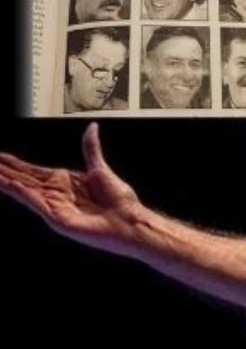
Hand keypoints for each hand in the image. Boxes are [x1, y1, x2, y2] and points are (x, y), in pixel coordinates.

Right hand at [0, 123, 145, 257]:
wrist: (129, 220)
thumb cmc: (119, 200)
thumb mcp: (100, 168)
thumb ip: (91, 148)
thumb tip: (92, 128)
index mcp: (65, 181)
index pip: (32, 170)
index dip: (14, 164)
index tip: (0, 157)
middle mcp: (57, 193)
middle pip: (24, 179)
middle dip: (5, 171)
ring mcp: (55, 206)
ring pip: (25, 190)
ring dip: (8, 182)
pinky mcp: (58, 219)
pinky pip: (37, 203)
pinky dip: (23, 194)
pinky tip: (11, 185)